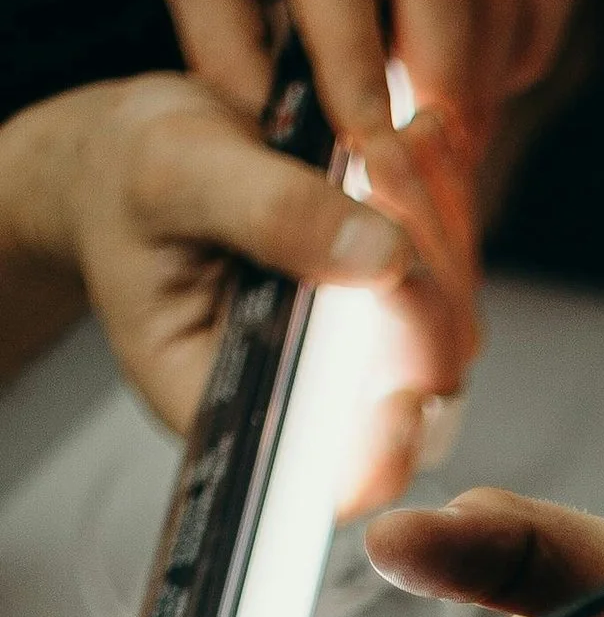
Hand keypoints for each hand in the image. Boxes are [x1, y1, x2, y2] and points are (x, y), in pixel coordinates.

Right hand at [3, 75, 474, 510]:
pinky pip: (457, 279)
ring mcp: (362, 360)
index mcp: (234, 405)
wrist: (142, 154)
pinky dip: (444, 209)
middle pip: (418, 399)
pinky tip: (410, 139)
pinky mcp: (395, 311)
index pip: (329, 477)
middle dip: (421, 291)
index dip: (382, 451)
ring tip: (385, 140)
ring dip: (438, 231)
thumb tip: (382, 256)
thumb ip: (271, 214)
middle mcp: (310, 400)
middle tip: (385, 166)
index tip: (406, 389)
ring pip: (451, 331)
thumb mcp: (175, 174)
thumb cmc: (132, 179)